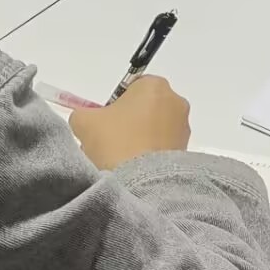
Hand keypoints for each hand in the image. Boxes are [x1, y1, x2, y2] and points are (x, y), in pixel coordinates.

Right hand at [68, 76, 191, 169]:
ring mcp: (183, 127)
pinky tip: (135, 169)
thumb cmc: (114, 143)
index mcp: (154, 85)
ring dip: (139, 139)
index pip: (131, 88)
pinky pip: (163, 147)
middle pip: (144, 108)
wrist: (141, 184)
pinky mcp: (186, 150)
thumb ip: (83, 114)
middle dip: (128, 122)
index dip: (114, 105)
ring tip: (121, 159)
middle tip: (109, 141)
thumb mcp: (84, 122)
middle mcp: (175, 101)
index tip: (104, 123)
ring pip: (154, 129)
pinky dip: (150, 154)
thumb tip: (86, 120)